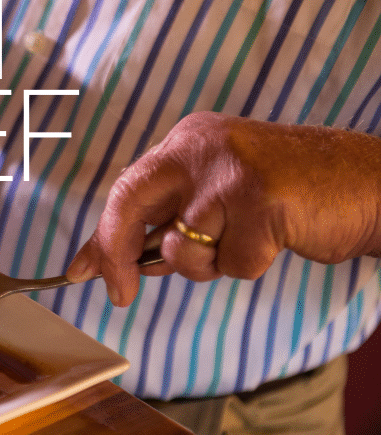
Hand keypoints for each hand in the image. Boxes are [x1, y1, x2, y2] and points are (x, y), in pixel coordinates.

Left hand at [65, 111, 380, 306]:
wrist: (368, 182)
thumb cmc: (290, 196)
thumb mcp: (217, 199)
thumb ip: (165, 221)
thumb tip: (105, 262)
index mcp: (187, 142)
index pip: (125, 189)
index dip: (100, 236)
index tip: (82, 271)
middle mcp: (201, 146)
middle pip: (128, 203)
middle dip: (116, 254)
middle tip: (119, 292)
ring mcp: (229, 171)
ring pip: (185, 248)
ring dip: (212, 264)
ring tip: (249, 238)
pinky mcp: (260, 199)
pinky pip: (233, 264)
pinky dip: (251, 266)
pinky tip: (277, 237)